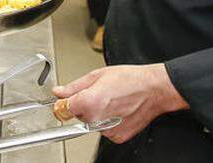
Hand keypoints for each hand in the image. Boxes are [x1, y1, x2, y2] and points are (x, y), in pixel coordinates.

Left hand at [53, 64, 187, 143]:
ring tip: (112, 101)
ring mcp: (107, 130)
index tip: (64, 101)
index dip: (63, 103)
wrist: (153, 90)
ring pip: (91, 123)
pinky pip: (104, 130)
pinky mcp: (117, 137)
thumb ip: (74, 86)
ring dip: (96, 114)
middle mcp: (96, 119)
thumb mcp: (97, 75)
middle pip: (78, 116)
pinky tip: (118, 111)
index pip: (62, 109)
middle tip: (99, 94)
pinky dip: (108, 122)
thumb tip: (59, 92)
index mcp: (88, 101)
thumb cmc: (130, 79)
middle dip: (83, 106)